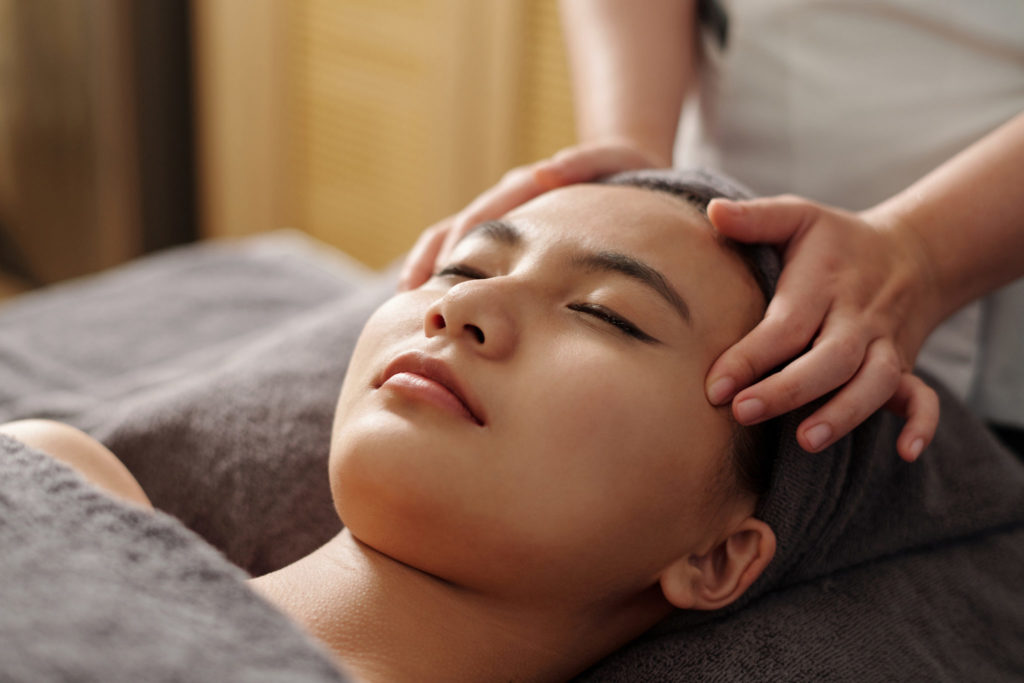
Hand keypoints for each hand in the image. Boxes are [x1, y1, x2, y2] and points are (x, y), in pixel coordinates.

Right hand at [397, 141, 666, 289]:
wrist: (624, 166)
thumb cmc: (624, 170)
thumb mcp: (612, 159)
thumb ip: (581, 162)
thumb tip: (541, 171)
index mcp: (525, 185)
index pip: (484, 214)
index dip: (464, 240)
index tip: (450, 270)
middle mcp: (502, 199)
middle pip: (456, 228)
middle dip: (435, 261)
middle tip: (420, 300)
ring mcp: (496, 216)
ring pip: (446, 239)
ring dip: (425, 268)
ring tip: (408, 303)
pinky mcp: (496, 234)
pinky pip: (456, 252)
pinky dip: (436, 272)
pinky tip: (425, 302)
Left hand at [705, 196, 941, 461]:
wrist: (913, 253)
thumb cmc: (836, 242)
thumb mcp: (799, 217)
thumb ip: (755, 218)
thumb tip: (712, 213)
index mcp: (825, 284)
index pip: (786, 325)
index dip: (750, 357)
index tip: (714, 387)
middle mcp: (858, 318)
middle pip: (830, 359)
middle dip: (789, 390)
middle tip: (743, 413)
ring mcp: (887, 345)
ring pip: (875, 383)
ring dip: (844, 413)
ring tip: (805, 440)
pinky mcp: (907, 366)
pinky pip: (925, 397)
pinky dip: (922, 423)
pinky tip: (904, 452)